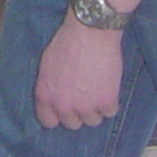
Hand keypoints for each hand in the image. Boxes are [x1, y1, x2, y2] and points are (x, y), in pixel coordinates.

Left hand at [34, 15, 124, 129]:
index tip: (65, 110)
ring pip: (93, 121)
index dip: (57, 115)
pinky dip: (111, 101)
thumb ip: (50, 87)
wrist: (90, 33)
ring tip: (97, 88)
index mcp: (45, 95)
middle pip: (73, 124)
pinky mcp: (106, 103)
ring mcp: (86, 107)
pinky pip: (110, 112)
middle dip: (78, 112)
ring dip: (96, 108)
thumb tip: (56, 99)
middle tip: (84, 96)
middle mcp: (64, 106)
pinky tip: (108, 85)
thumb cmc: (67, 42)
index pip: (48, 121)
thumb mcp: (47, 65)